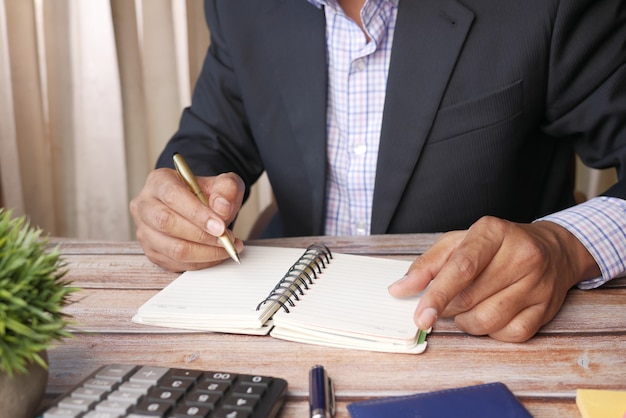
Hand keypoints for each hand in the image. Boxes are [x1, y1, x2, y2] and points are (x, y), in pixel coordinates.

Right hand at [129, 168, 244, 271]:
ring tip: (227, 247)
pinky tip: (217, 254)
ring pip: (172, 248)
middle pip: (166, 223)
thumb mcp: (223, 183)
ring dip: (205, 252)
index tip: (220, 226)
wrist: (201, 207)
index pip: (172, 196)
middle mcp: (145, 205)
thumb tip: (222, 208)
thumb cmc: (207, 194)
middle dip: (202, 235)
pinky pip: (177, 263)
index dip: (197, 213)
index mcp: (159, 181)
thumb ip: (226, 189)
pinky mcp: (152, 252)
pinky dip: (202, 262)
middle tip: (226, 239)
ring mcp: (145, 231)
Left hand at [388, 216, 600, 341]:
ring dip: (466, 322)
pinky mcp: (546, 308)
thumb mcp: (458, 242)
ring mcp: (538, 283)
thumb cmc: (496, 246)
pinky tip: (490, 314)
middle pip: (470, 298)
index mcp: (493, 232)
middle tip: (443, 303)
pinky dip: (491, 331)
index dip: (437, 295)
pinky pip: (508, 333)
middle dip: (447, 308)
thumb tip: (399, 290)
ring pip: (488, 320)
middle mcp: (521, 255)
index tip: (420, 316)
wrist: (552, 250)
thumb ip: (426, 265)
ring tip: (465, 308)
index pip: (462, 268)